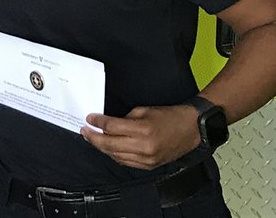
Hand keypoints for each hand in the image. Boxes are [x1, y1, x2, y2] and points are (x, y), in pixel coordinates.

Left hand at [81, 105, 198, 169]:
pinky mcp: (149, 165)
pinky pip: (125, 162)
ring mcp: (146, 159)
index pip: (112, 126)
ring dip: (102, 147)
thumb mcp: (144, 110)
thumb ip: (124, 118)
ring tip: (92, 139)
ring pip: (115, 155)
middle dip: (93, 137)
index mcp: (142, 129)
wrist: (191, 130)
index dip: (97, 122)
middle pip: (110, 144)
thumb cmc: (168, 116)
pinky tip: (108, 148)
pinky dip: (114, 155)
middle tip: (84, 130)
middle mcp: (144, 146)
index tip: (89, 118)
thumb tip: (108, 123)